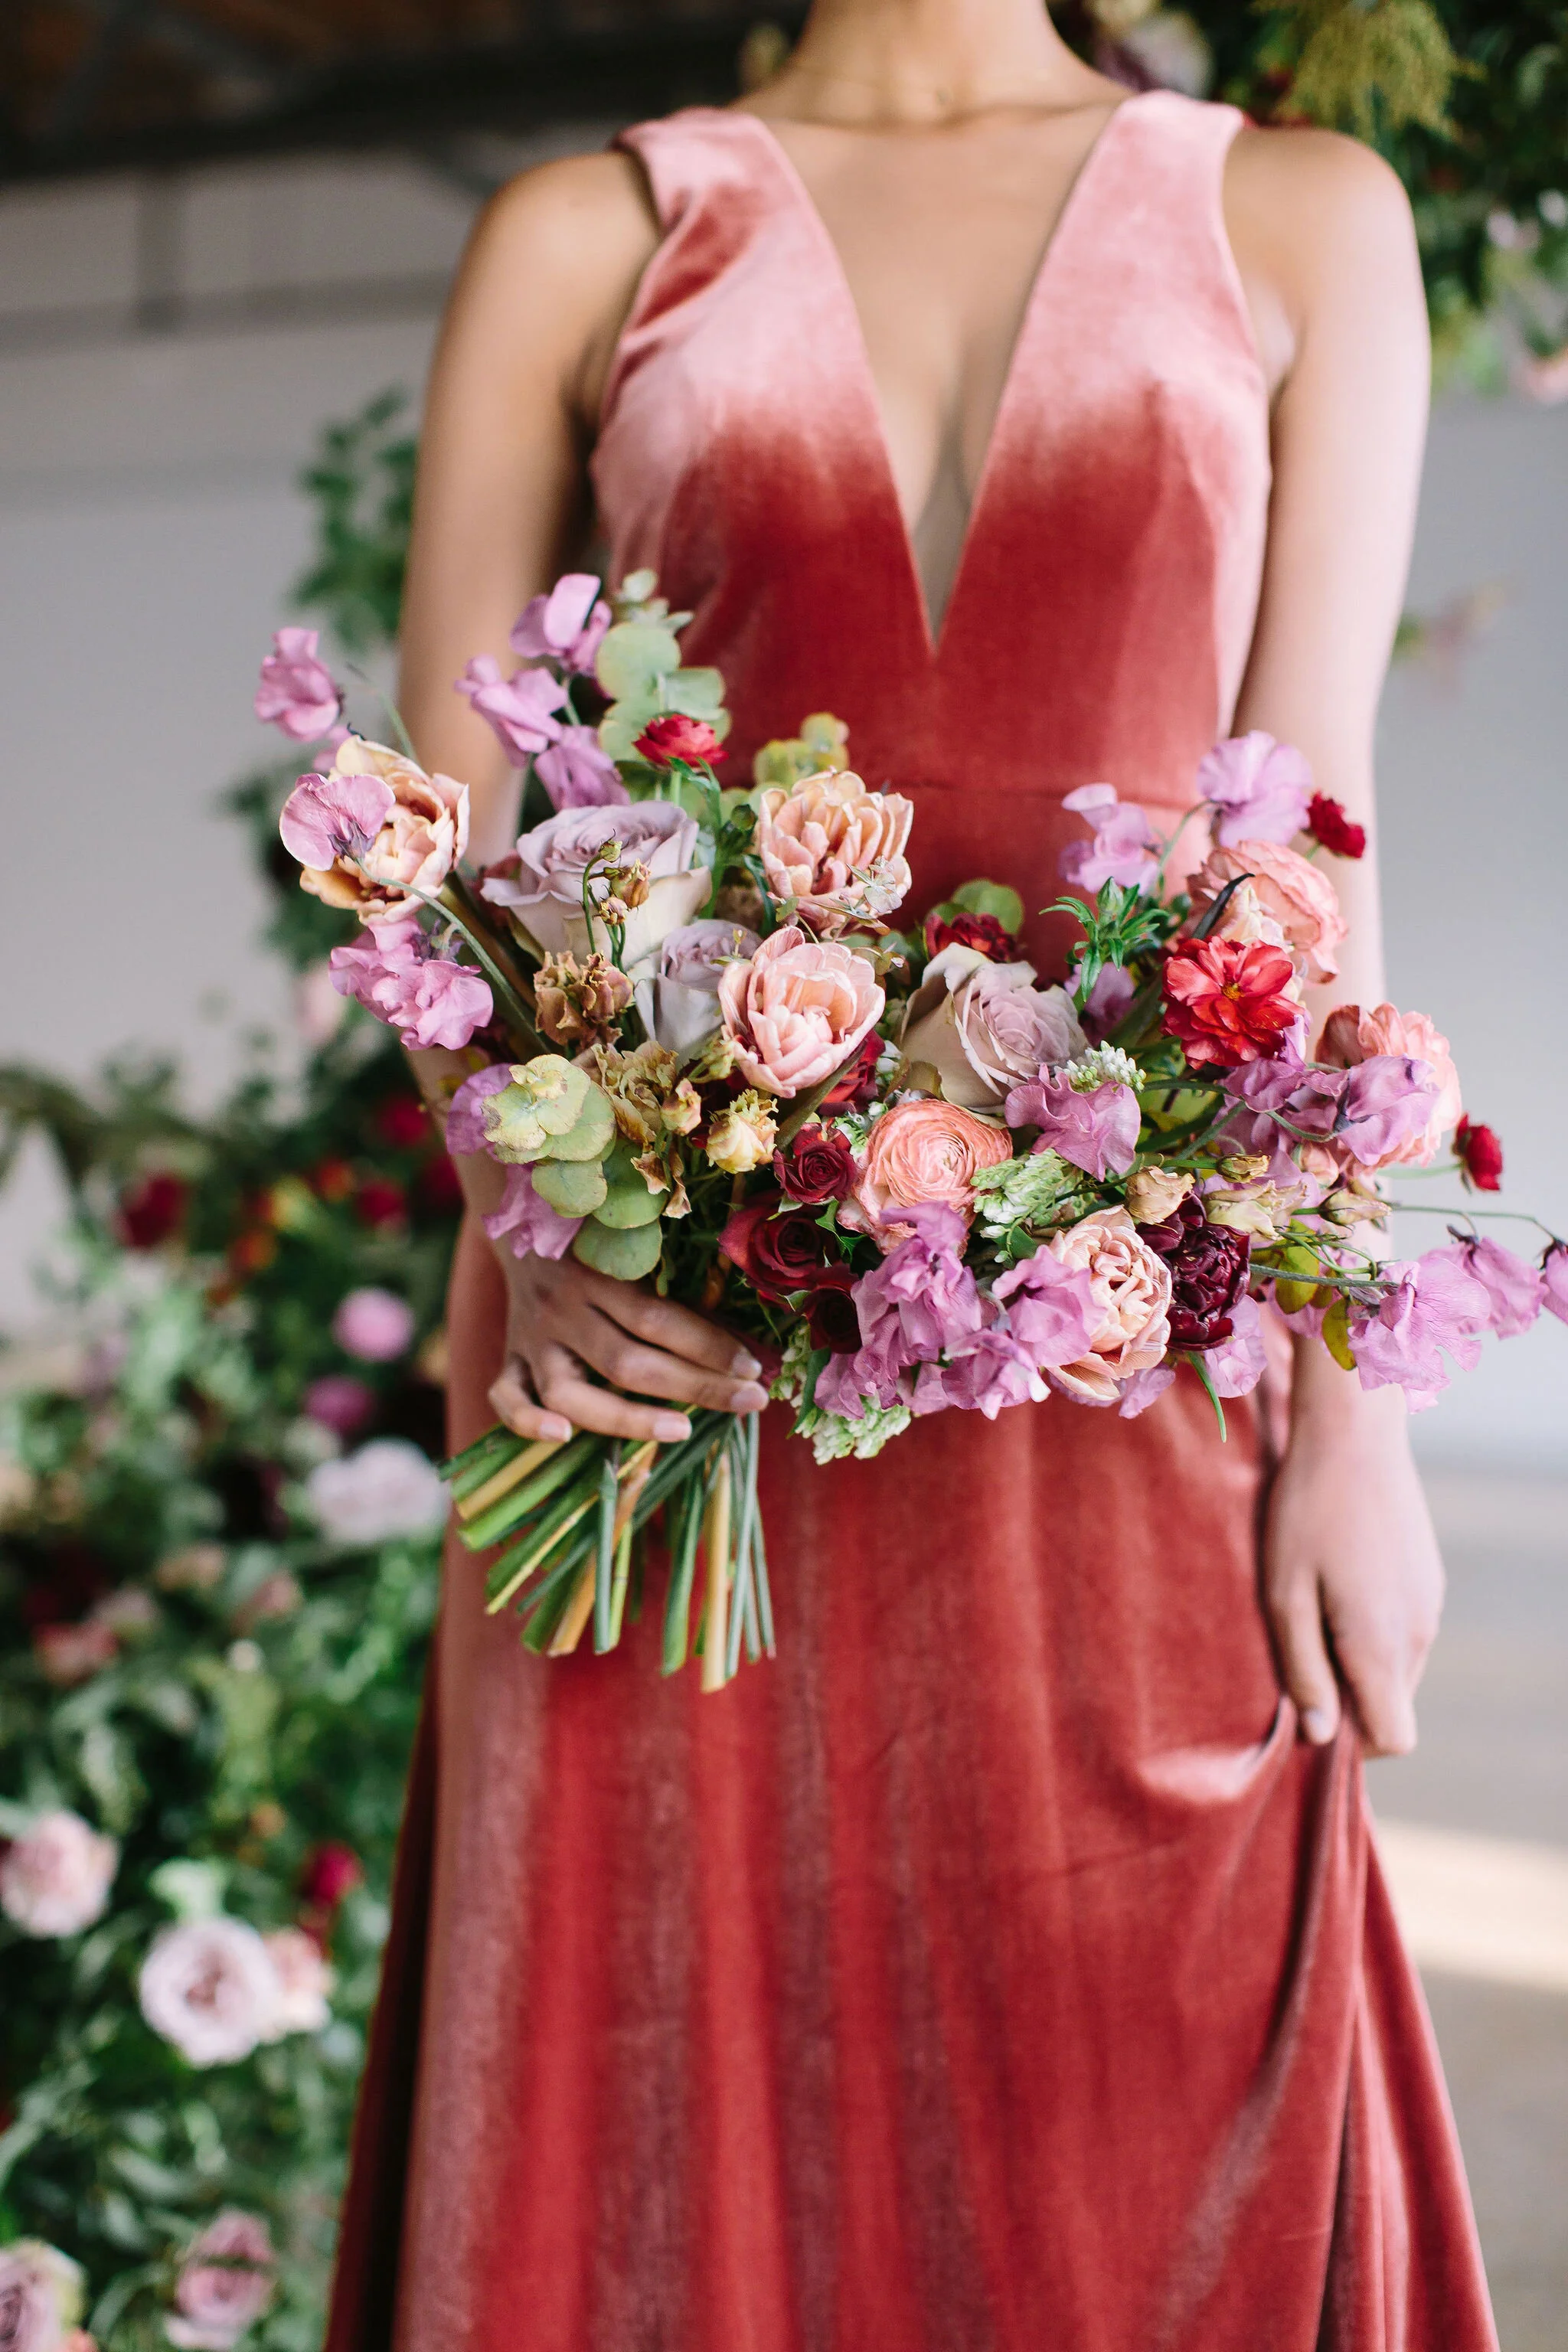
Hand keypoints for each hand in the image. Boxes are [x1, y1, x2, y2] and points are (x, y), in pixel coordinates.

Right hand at [487, 1246, 770, 1444]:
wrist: (523, 1232)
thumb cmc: (599, 1254)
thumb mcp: (638, 1265)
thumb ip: (689, 1309)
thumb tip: (758, 1355)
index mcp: (597, 1275)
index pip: (658, 1319)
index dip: (710, 1346)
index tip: (755, 1370)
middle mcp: (561, 1308)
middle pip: (627, 1362)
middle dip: (694, 1386)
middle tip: (749, 1403)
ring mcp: (531, 1339)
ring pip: (569, 1391)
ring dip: (627, 1417)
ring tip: (681, 1431)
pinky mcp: (509, 1360)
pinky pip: (506, 1397)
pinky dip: (528, 1421)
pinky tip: (562, 1437)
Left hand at [1262, 1380, 1443, 1756]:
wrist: (1353, 1434)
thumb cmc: (1306, 1511)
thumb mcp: (1284, 1594)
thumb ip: (1304, 1669)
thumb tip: (1322, 1735)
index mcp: (1381, 1644)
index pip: (1393, 1739)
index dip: (1352, 1742)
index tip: (1309, 1710)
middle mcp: (1419, 1632)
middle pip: (1394, 1706)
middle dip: (1350, 1700)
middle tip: (1297, 1651)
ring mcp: (1430, 1604)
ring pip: (1399, 1669)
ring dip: (1359, 1663)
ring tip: (1312, 1610)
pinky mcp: (1429, 1578)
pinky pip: (1404, 1631)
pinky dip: (1373, 1631)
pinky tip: (1336, 1583)